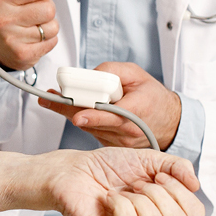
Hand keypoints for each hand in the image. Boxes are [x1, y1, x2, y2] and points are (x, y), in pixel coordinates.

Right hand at [0, 0, 67, 70]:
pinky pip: (51, 42)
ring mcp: (12, 39)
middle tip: (35, 10)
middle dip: (47, 8)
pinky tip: (33, 37)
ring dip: (48, 25)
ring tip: (33, 25)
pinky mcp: (22, 54)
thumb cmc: (5, 12)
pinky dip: (47, 39)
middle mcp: (3, 18)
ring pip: (52, 26)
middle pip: (48, 9)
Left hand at [39, 62, 181, 148]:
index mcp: (136, 111)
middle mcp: (126, 130)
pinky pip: (90, 131)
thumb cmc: (151, 96)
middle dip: (68, 109)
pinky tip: (81, 109)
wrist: (167, 121)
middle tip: (48, 99)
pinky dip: (83, 119)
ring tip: (58, 98)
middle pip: (91, 121)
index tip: (76, 115)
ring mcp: (117, 141)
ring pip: (87, 126)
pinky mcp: (110, 145)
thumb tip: (89, 75)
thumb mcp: (136, 74)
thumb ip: (112, 71)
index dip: (92, 115)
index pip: (111, 115)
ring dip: (72, 112)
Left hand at [45, 148, 203, 215]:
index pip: (195, 215)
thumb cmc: (108, 167)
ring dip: (137, 201)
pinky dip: (120, 206)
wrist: (74, 169)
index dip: (179, 191)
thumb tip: (196, 184)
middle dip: (157, 194)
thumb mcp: (149, 159)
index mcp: (165, 215)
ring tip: (121, 193)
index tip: (157, 177)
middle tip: (135, 184)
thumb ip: (177, 167)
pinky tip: (109, 199)